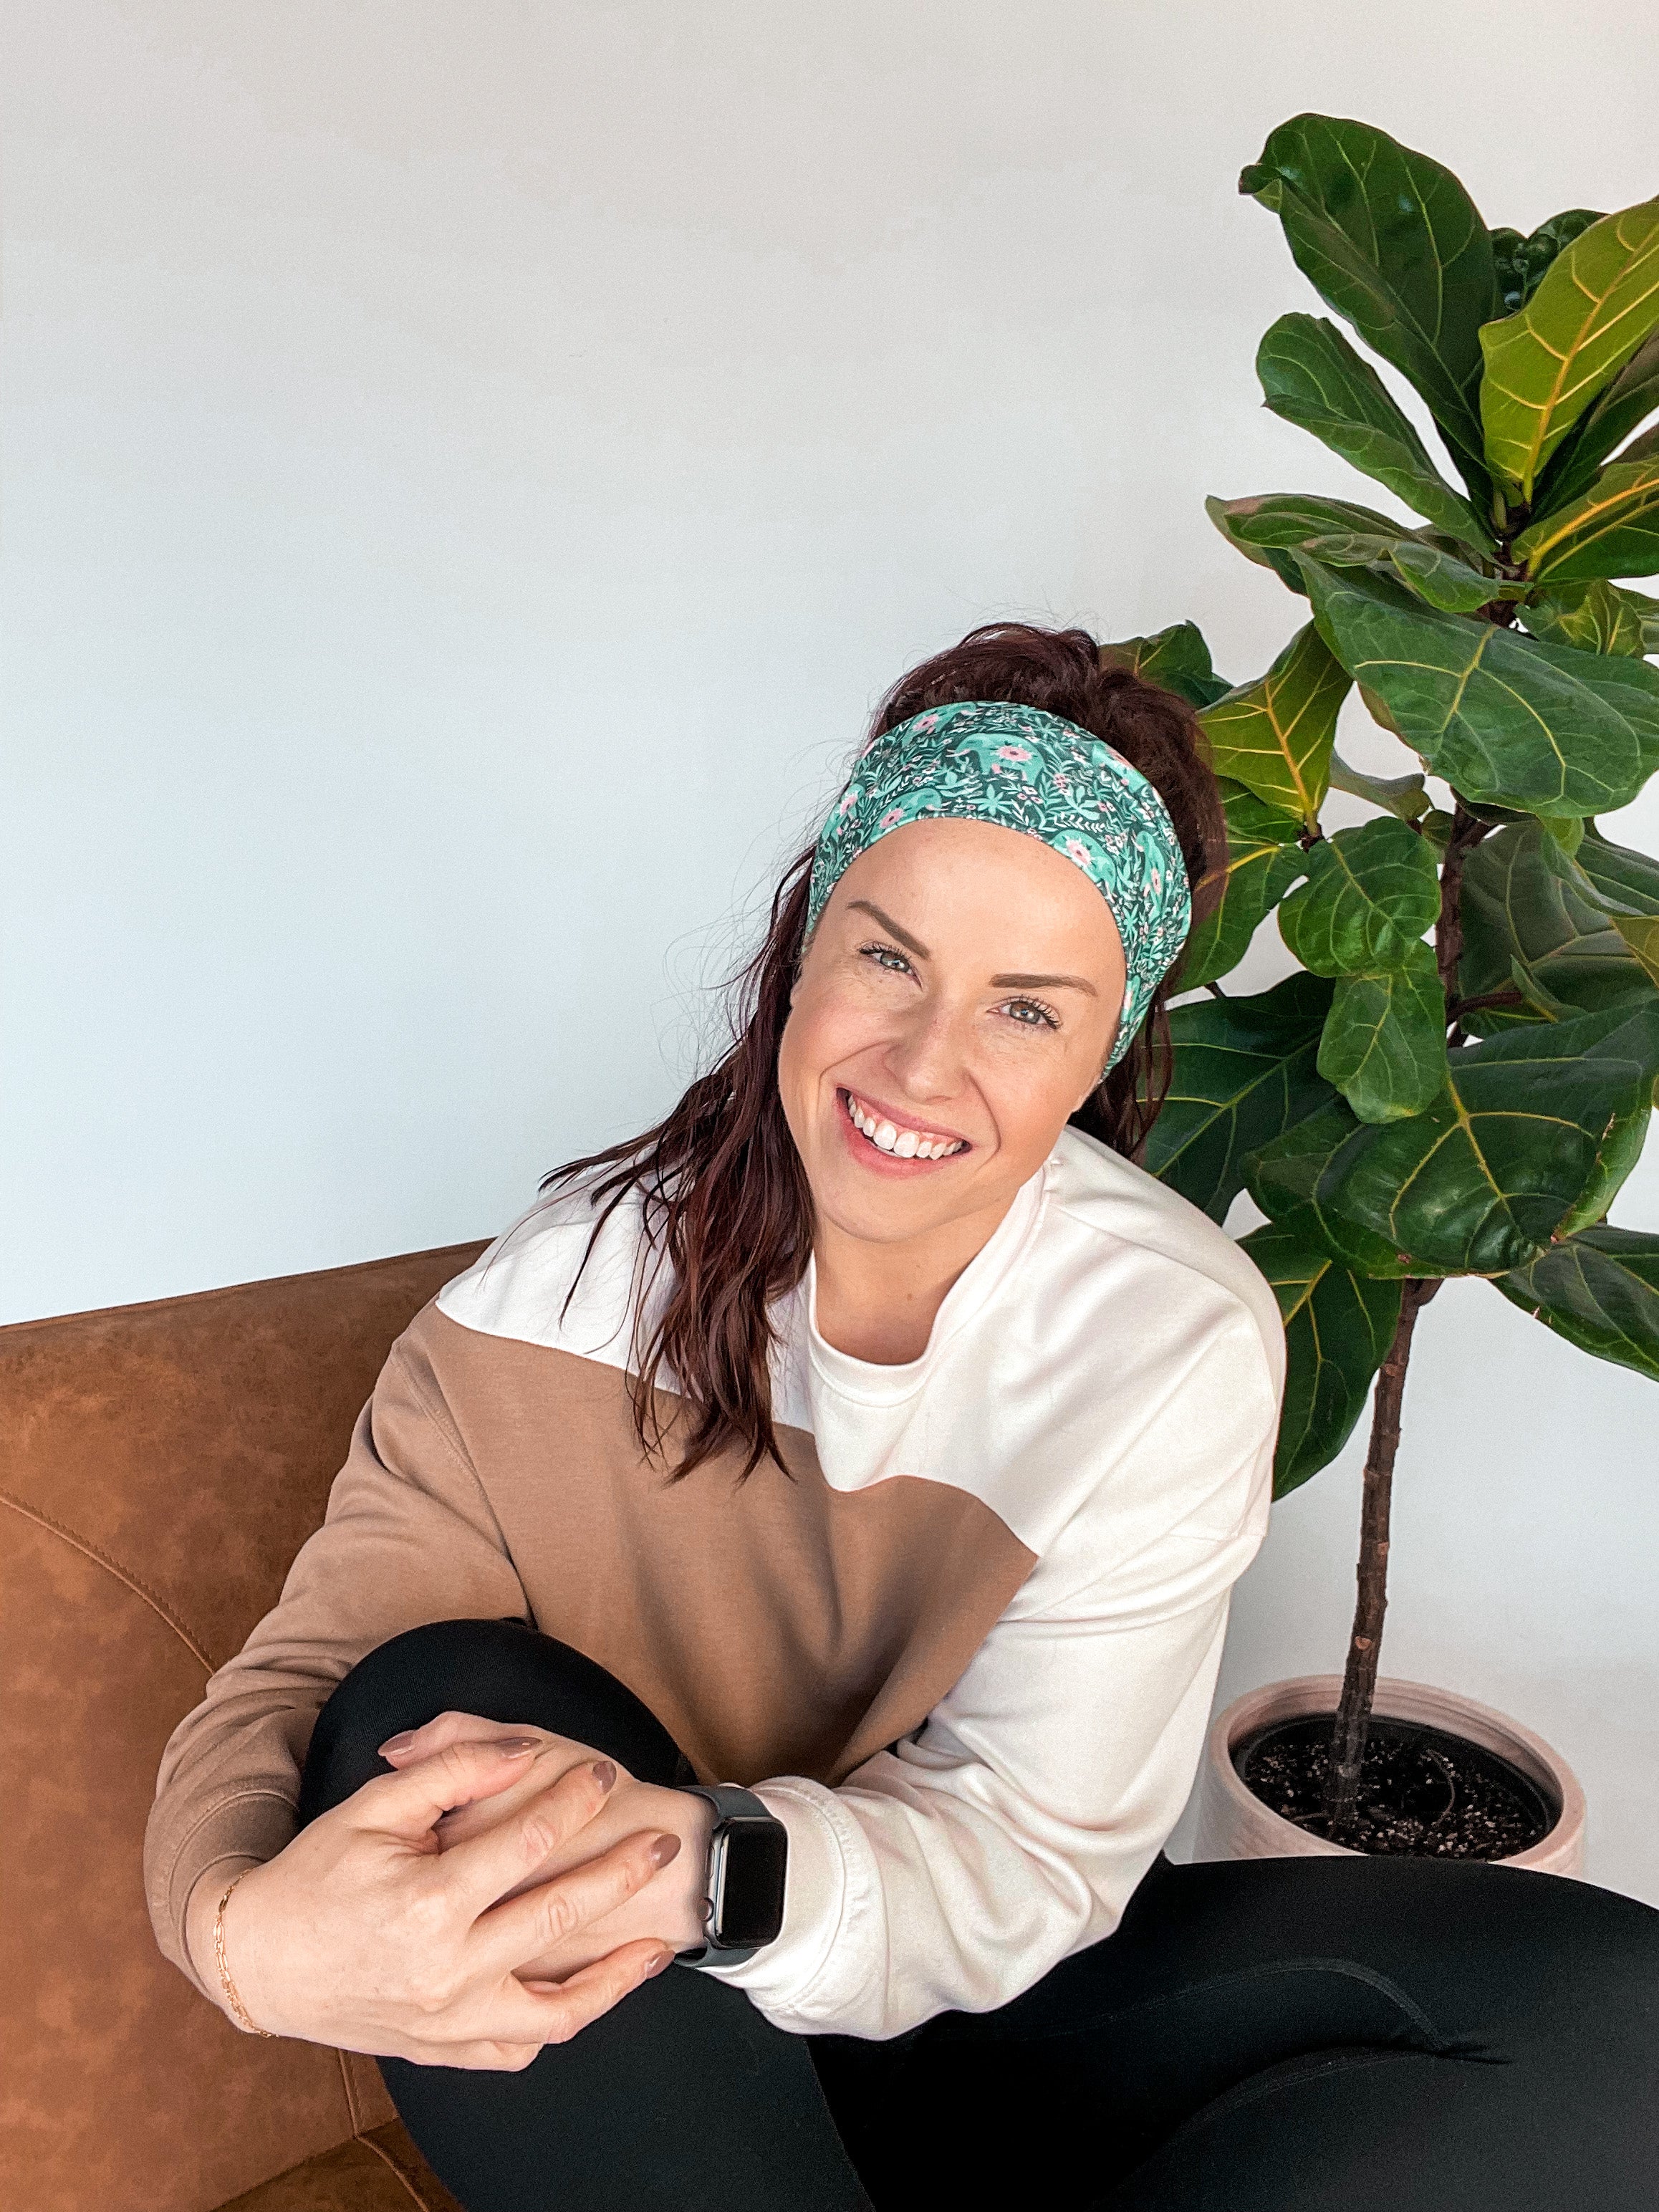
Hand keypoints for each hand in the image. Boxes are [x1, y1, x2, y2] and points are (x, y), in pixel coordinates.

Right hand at [185, 1738, 683, 2067]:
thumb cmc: (315, 1874)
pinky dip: (562, 2023)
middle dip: (622, 1871)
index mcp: (427, 1903)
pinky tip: (593, 1992)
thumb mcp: (374, 1807)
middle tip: (663, 1842)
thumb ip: (452, 1768)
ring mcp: (447, 2020)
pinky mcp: (443, 2049)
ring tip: (655, 1943)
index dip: (573, 1799)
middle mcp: (445, 1970)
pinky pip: (520, 2048)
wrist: (258, 1962)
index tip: (604, 1773)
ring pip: (559, 2009)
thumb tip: (522, 1750)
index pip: (526, 1839)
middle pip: (559, 1914)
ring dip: (616, 1977)